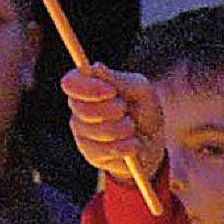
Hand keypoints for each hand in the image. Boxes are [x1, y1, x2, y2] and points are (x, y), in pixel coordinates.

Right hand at [61, 64, 164, 182]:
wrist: (152, 143)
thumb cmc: (143, 110)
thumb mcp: (139, 90)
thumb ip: (119, 80)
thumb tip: (96, 67)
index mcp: (86, 89)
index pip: (71, 83)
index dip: (88, 87)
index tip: (111, 92)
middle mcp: (78, 111)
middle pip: (82, 109)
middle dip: (111, 110)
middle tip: (125, 111)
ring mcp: (82, 135)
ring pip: (96, 131)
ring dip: (122, 128)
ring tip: (132, 128)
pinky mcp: (91, 156)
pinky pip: (105, 151)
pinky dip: (125, 146)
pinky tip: (132, 144)